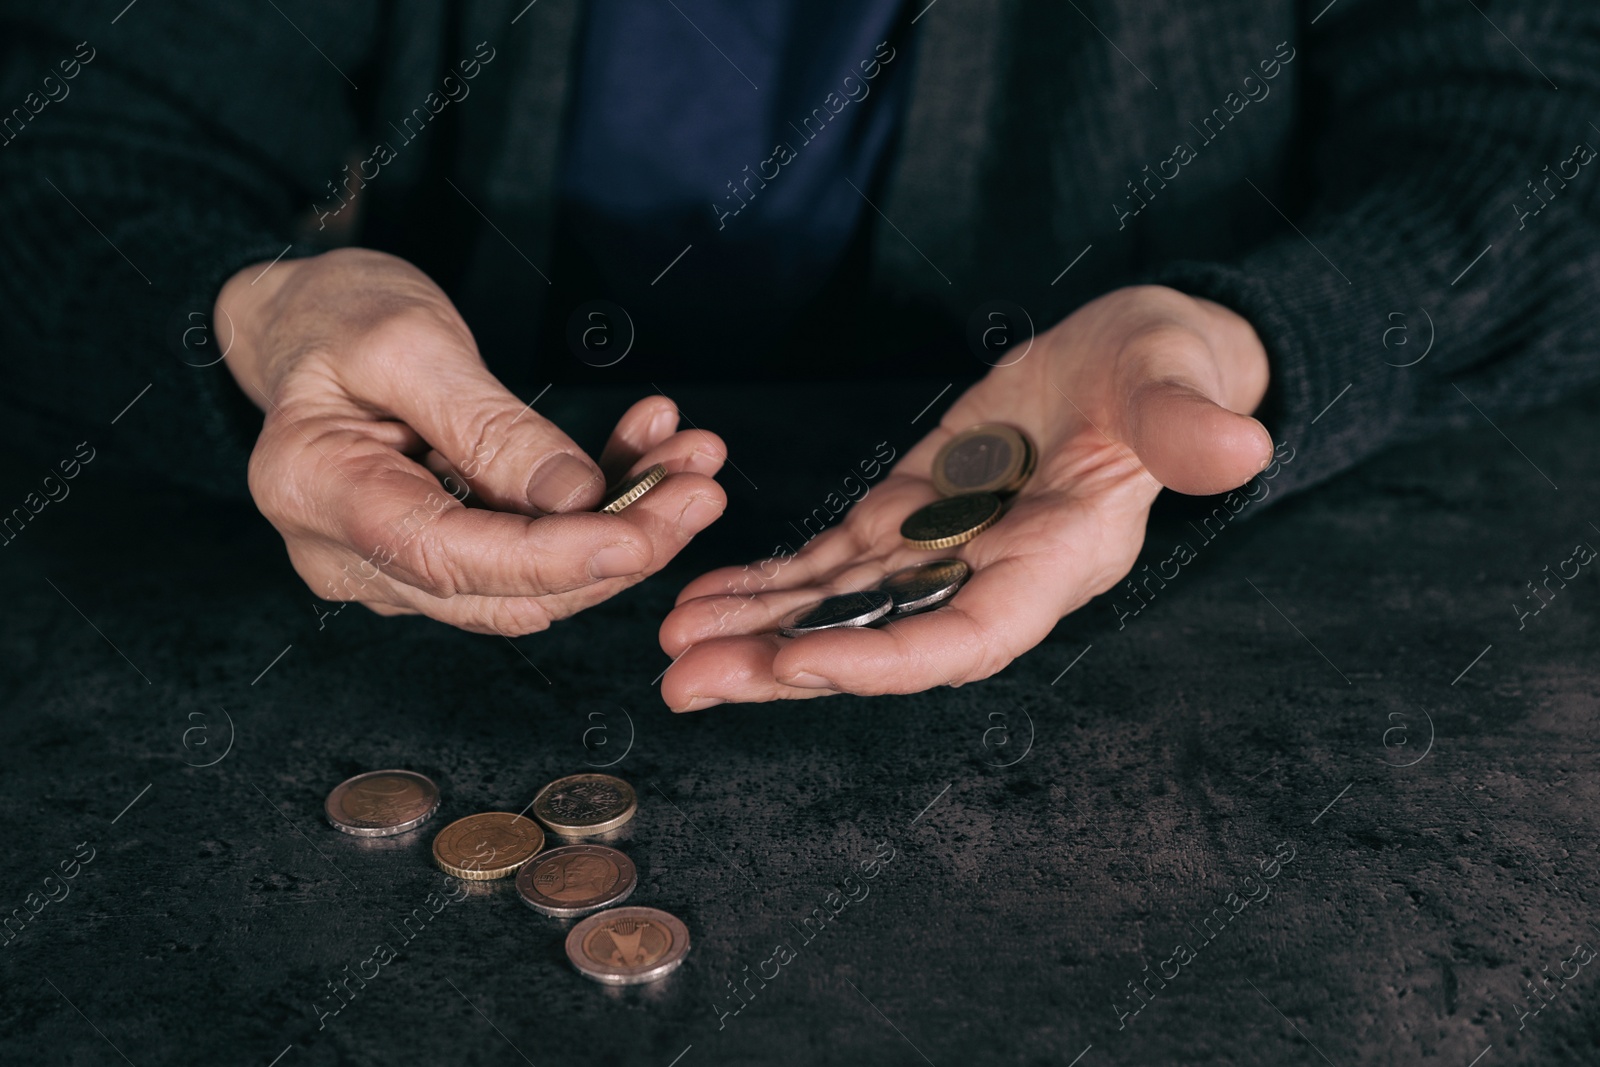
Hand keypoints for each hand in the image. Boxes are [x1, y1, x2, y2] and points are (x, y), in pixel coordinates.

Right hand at [217, 247, 726, 632]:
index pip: (452, 558)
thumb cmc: (334, 316)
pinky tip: (647, 456)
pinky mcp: (440, 555)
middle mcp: (349, 556)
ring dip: (623, 530)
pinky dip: (597, 514)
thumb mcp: (406, 340)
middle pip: (505, 591)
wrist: (301, 325)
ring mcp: (393, 568)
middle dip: (618, 546)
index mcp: (317, 493)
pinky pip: (530, 555)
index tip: (647, 534)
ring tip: (690, 462)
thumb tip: (576, 498)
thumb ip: (486, 425)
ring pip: (531, 585)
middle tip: (701, 485)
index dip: (558, 558)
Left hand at [658, 285, 1270, 708]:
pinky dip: (769, 584)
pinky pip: (830, 565)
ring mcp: (943, 553)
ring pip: (839, 612)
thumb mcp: (1176, 379)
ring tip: (671, 651)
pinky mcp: (908, 517)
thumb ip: (1190, 423)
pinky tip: (703, 599)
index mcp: (1057, 560)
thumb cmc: (1164, 368)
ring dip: (755, 635)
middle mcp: (990, 577)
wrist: (1132, 361)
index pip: (967, 636)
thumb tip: (1240, 447)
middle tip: (686, 684)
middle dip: (784, 666)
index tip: (796, 662)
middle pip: (880, 642)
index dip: (883, 657)